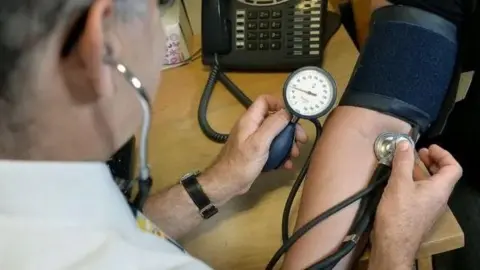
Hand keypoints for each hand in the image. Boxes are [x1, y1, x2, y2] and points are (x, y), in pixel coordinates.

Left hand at [204, 95, 307, 194]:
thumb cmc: (241, 163)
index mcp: (250, 120)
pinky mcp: (257, 153)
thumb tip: (288, 111)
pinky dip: (281, 154)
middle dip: (290, 128)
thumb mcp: (259, 143)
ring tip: (295, 154)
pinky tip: (287, 164)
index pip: (265, 101)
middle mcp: (252, 127)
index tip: (294, 115)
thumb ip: (273, 125)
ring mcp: (254, 140)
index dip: (280, 104)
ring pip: (276, 135)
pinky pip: (272, 149)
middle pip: (275, 119)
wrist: (226, 184)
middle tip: (301, 139)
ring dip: (288, 143)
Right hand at [370, 142, 461, 269]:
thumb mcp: (399, 184)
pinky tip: (398, 183)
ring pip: (431, 185)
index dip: (443, 154)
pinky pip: (422, 194)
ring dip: (420, 172)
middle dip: (431, 161)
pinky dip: (414, 183)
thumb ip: (403, 162)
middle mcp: (439, 199)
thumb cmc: (398, 214)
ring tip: (404, 165)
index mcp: (440, 189)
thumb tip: (405, 143)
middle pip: (443, 175)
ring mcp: (429, 208)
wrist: (393, 245)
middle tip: (416, 153)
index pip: (453, 167)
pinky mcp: (419, 215)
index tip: (427, 148)